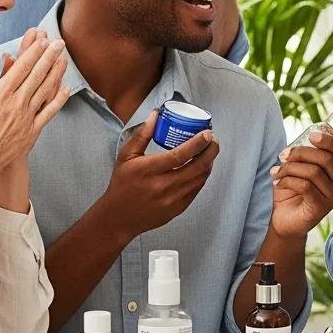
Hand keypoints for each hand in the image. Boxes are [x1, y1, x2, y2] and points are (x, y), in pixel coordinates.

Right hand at [0, 34, 68, 190]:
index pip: (21, 68)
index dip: (34, 52)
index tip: (43, 41)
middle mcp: (16, 104)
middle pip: (37, 75)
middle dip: (49, 57)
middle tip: (59, 43)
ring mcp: (27, 117)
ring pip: (46, 90)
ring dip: (56, 72)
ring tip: (64, 58)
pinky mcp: (33, 130)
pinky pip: (50, 111)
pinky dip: (59, 99)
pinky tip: (66, 88)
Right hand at [99, 113, 219, 240]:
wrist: (118, 218)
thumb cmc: (122, 184)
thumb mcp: (126, 156)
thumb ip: (142, 135)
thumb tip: (156, 114)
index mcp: (149, 171)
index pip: (180, 155)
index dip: (198, 143)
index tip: (207, 133)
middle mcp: (163, 186)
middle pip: (197, 167)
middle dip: (211, 151)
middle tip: (213, 140)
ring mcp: (172, 200)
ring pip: (200, 178)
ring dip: (209, 163)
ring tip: (209, 150)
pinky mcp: (178, 209)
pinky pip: (196, 189)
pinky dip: (202, 175)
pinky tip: (202, 166)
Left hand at [271, 132, 332, 237]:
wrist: (284, 220)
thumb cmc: (292, 191)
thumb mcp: (298, 168)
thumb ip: (304, 155)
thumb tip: (302, 139)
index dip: (329, 141)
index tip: (311, 135)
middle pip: (326, 159)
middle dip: (301, 153)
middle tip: (283, 155)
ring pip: (314, 172)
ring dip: (290, 168)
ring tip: (277, 171)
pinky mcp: (321, 207)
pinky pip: (305, 186)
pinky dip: (287, 180)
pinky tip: (277, 182)